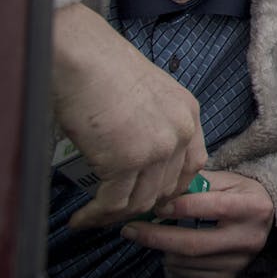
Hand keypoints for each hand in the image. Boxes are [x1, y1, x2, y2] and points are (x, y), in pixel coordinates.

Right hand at [52, 3, 207, 229]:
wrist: (86, 59)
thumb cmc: (106, 70)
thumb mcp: (149, 96)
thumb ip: (155, 125)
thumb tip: (137, 160)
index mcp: (188, 114)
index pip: (193, 164)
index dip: (172, 187)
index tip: (151, 197)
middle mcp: (180, 133)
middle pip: (167, 187)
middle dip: (141, 205)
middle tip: (115, 210)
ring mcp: (156, 148)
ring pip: (141, 201)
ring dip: (116, 216)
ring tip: (93, 217)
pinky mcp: (126, 161)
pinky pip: (114, 203)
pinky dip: (96, 215)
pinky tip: (81, 218)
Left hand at [122, 170, 276, 277]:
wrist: (265, 222)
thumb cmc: (239, 195)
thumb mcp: (226, 180)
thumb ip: (197, 184)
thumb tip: (159, 193)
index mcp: (253, 207)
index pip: (212, 207)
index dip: (180, 206)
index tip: (156, 206)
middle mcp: (250, 238)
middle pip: (194, 244)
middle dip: (156, 237)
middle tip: (130, 230)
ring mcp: (240, 262)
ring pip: (187, 261)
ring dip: (163, 248)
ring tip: (154, 235)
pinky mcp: (229, 277)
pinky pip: (190, 275)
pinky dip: (173, 262)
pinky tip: (173, 249)